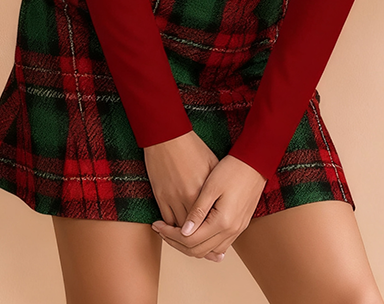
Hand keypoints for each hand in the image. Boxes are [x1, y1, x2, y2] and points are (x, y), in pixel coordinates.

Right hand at [143, 130, 218, 248]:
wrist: (167, 136)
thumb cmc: (192, 147)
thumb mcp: (212, 164)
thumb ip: (217, 187)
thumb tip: (223, 203)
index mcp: (204, 191)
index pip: (209, 223)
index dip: (212, 236)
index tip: (214, 244)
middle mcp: (188, 198)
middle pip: (194, 231)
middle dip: (198, 243)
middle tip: (202, 248)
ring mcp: (172, 198)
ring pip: (178, 229)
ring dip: (182, 238)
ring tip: (188, 241)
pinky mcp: (160, 195)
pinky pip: (166, 220)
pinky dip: (171, 227)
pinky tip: (175, 229)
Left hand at [151, 154, 267, 262]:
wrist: (256, 163)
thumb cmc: (233, 169)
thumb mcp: (211, 187)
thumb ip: (197, 211)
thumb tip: (183, 231)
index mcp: (222, 221)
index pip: (190, 240)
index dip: (170, 235)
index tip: (159, 226)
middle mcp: (231, 231)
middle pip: (198, 250)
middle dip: (177, 243)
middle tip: (163, 231)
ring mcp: (237, 230)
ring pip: (209, 251)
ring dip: (190, 246)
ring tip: (175, 233)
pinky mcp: (240, 225)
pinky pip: (220, 244)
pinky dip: (205, 244)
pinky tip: (196, 235)